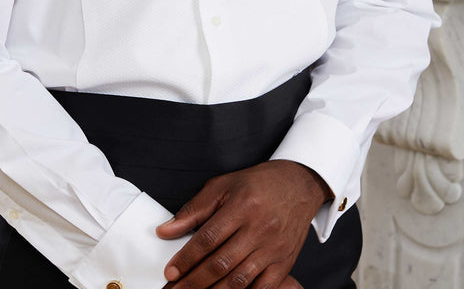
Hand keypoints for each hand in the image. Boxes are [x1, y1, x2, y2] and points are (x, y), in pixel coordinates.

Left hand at [156, 161, 329, 288]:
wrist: (298, 185)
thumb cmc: (258, 184)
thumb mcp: (223, 185)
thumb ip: (194, 209)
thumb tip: (165, 230)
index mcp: (242, 206)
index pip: (208, 238)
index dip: (186, 258)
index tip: (170, 272)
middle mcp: (259, 228)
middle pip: (221, 263)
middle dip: (193, 282)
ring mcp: (273, 248)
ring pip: (239, 280)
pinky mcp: (284, 263)